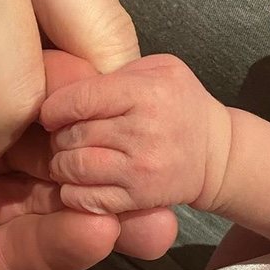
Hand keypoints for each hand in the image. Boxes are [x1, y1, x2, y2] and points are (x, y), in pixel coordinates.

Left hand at [41, 54, 231, 215]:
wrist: (218, 154)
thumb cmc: (180, 104)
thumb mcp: (159, 69)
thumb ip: (115, 72)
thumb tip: (68, 87)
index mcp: (146, 93)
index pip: (81, 99)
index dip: (55, 108)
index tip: (50, 114)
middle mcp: (143, 132)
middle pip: (73, 135)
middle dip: (58, 137)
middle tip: (63, 137)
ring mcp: (141, 169)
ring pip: (74, 168)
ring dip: (61, 164)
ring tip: (68, 158)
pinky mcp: (139, 198)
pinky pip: (87, 199)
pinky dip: (72, 192)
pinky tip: (79, 182)